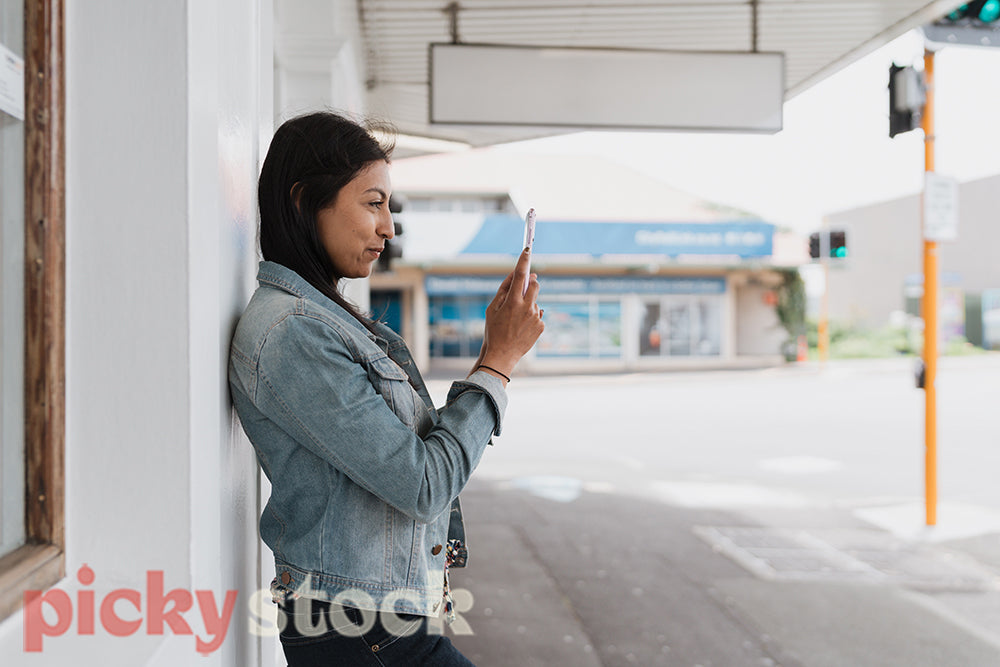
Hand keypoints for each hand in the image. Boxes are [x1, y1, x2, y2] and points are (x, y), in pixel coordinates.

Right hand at [475, 247, 544, 378]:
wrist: (502, 355)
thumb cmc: (494, 331)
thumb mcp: (492, 309)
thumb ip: (504, 290)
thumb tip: (515, 276)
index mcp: (513, 302)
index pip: (520, 275)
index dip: (524, 260)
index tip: (527, 249)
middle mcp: (527, 307)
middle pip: (535, 284)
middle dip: (530, 282)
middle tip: (523, 287)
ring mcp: (536, 317)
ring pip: (535, 301)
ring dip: (528, 304)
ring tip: (516, 320)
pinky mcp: (541, 326)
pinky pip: (538, 314)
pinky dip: (531, 317)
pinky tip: (521, 328)